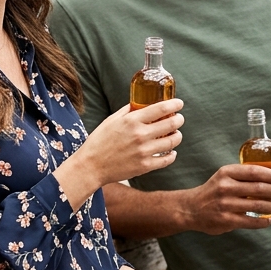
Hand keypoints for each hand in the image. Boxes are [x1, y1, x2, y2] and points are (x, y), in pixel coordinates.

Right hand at [53, 99, 182, 210]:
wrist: (91, 166)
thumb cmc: (99, 141)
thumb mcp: (111, 120)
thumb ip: (128, 111)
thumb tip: (140, 103)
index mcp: (132, 120)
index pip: (161, 108)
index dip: (174, 104)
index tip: (179, 103)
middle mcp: (140, 135)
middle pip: (171, 124)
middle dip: (179, 119)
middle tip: (179, 119)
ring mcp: (144, 151)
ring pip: (172, 142)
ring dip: (177, 136)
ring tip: (175, 135)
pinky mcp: (145, 166)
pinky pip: (166, 159)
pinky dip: (172, 155)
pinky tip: (170, 152)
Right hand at [184, 163, 270, 234]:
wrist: (191, 208)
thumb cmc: (213, 191)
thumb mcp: (224, 177)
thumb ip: (242, 176)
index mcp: (226, 173)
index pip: (254, 171)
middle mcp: (225, 187)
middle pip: (258, 188)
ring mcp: (225, 204)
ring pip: (257, 205)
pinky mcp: (225, 220)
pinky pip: (250, 221)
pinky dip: (262, 221)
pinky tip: (270, 220)